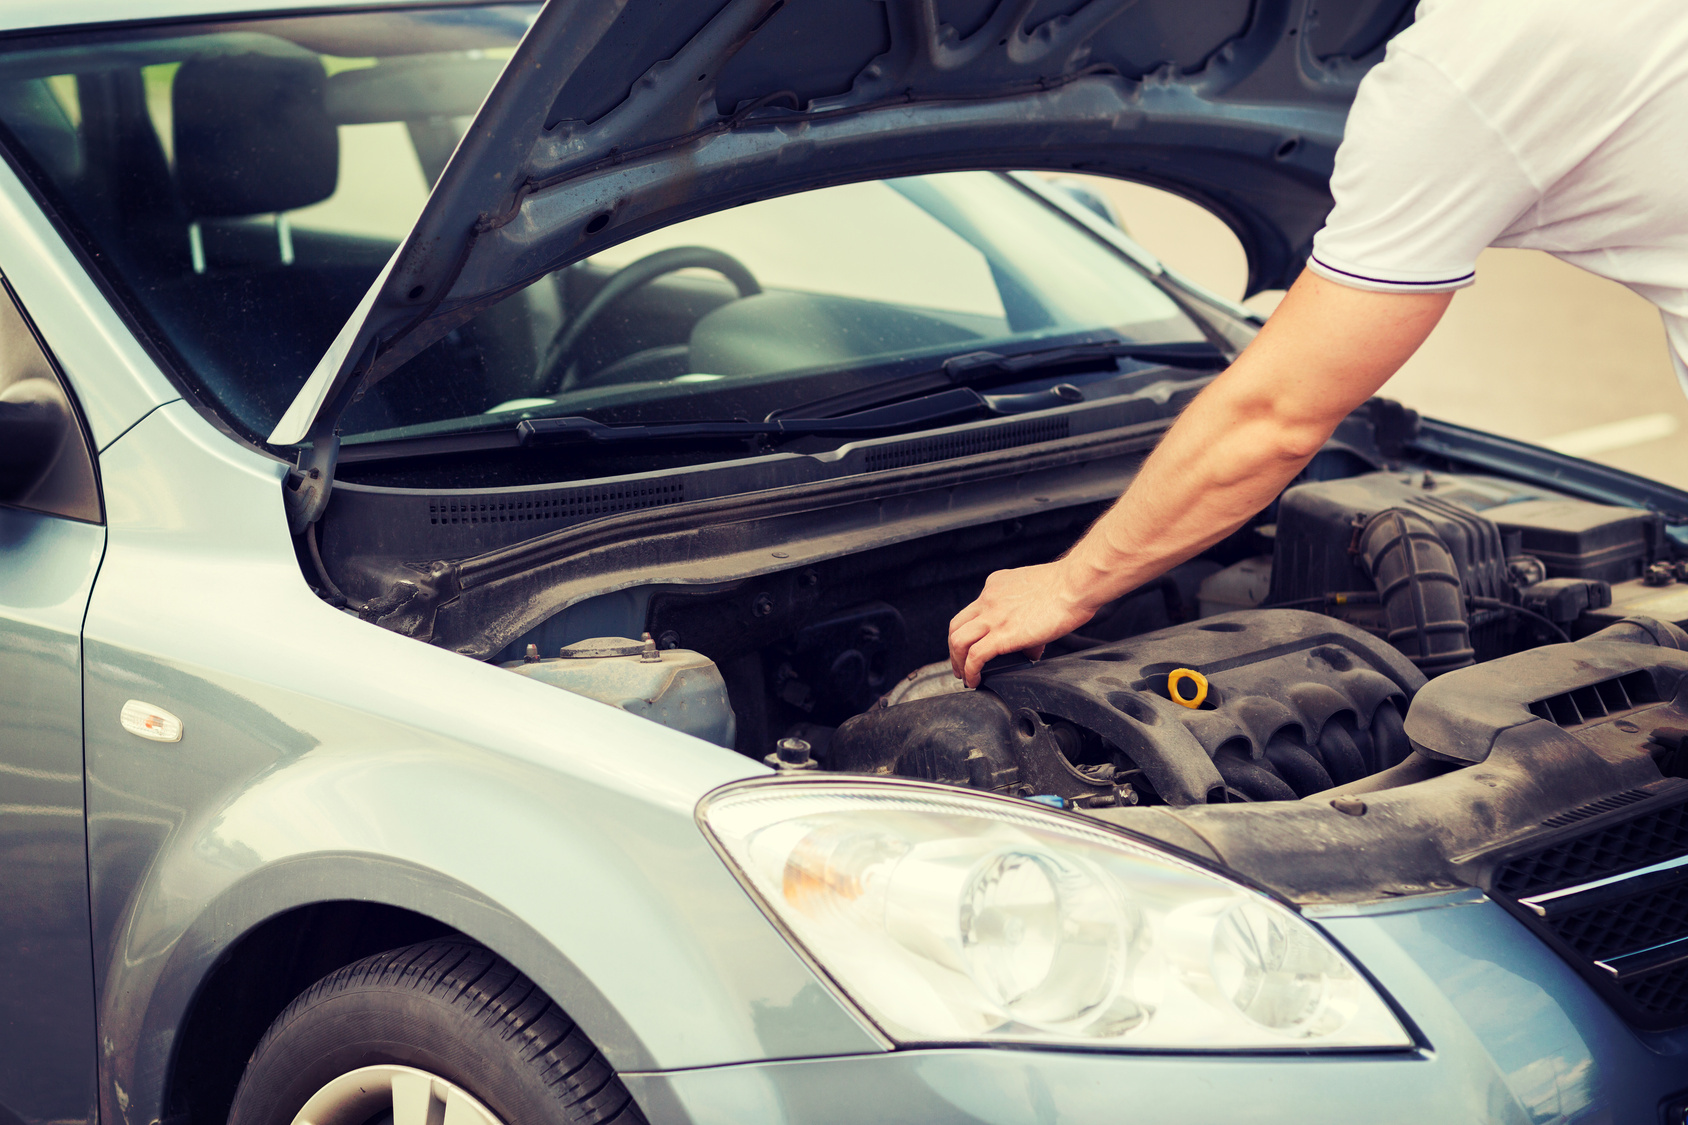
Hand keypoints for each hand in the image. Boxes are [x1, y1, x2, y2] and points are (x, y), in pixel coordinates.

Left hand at [948, 562, 1097, 687]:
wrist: (1075, 585)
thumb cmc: (1069, 588)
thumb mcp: (1038, 596)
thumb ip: (1029, 618)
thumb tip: (1030, 648)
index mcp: (996, 586)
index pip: (974, 611)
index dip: (974, 632)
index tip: (979, 646)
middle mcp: (989, 599)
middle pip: (956, 626)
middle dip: (954, 649)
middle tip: (960, 665)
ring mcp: (993, 616)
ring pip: (958, 641)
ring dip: (957, 662)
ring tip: (965, 676)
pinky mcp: (1002, 634)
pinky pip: (974, 656)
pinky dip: (970, 671)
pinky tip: (975, 681)